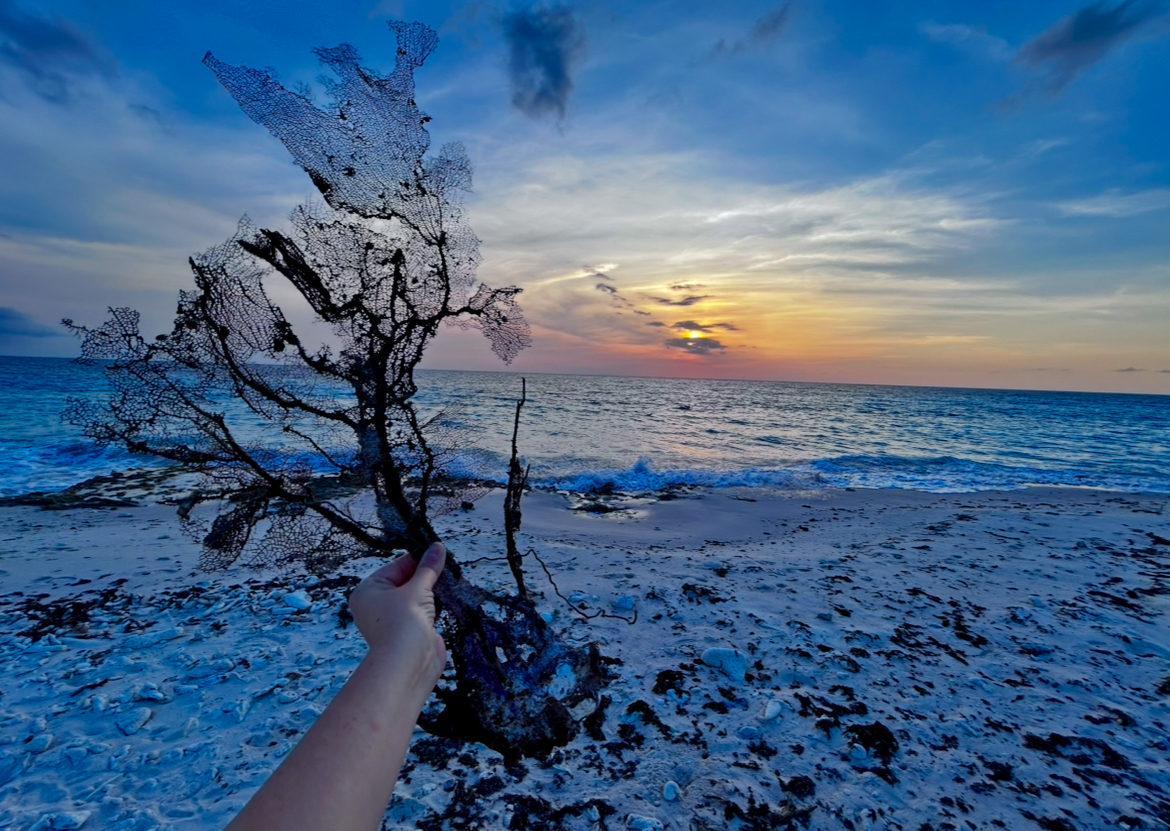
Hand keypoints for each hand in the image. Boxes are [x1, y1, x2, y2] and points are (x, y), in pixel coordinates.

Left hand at [347, 542, 447, 690]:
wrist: (408, 664)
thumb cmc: (402, 621)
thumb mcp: (416, 588)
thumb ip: (428, 567)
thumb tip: (438, 546)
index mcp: (369, 591)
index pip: (396, 567)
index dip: (417, 559)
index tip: (437, 551)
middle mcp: (377, 604)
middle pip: (405, 580)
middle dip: (426, 574)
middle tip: (447, 563)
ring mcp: (394, 619)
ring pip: (416, 596)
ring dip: (432, 590)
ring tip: (450, 578)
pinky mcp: (411, 631)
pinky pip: (424, 611)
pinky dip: (435, 605)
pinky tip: (448, 596)